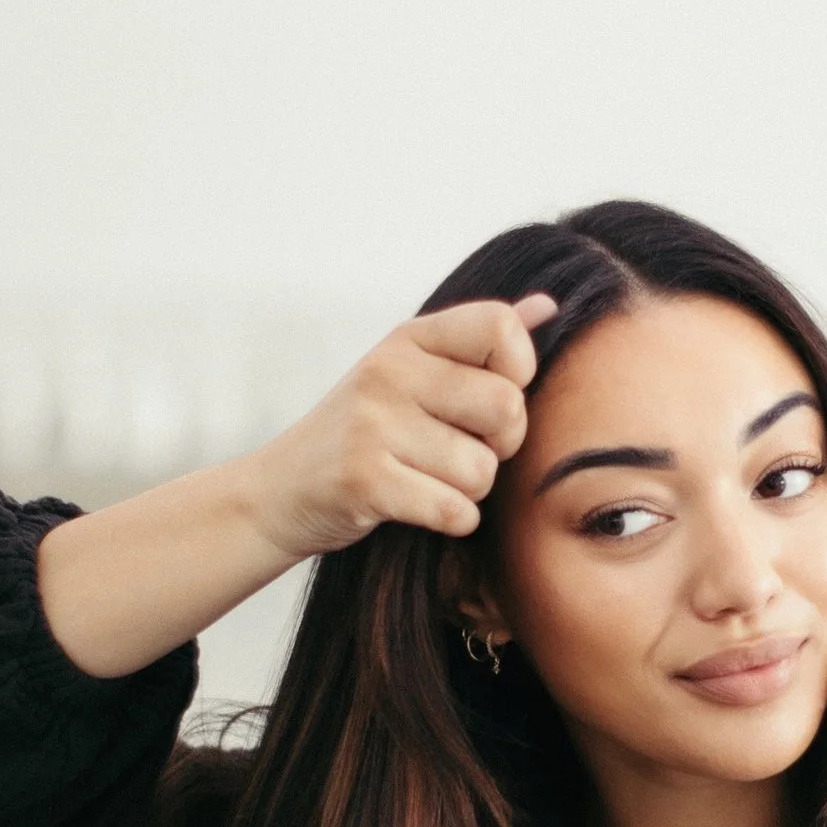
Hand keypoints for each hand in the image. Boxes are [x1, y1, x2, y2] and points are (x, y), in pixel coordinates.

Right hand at [32, 292, 556, 680]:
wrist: (279, 492)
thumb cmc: (363, 433)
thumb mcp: (413, 373)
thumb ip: (479, 343)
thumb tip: (547, 306)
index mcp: (408, 339)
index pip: (502, 327)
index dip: (518, 370)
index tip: (492, 397)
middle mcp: (389, 371)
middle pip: (506, 407)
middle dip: (500, 445)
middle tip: (463, 452)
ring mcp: (372, 424)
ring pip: (482, 470)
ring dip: (469, 490)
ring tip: (428, 480)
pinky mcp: (365, 479)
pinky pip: (455, 510)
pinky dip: (450, 520)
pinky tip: (420, 508)